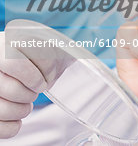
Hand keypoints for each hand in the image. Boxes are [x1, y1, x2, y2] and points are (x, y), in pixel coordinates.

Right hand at [0, 20, 72, 138]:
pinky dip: (13, 127)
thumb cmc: (27, 53)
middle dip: (30, 93)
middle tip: (35, 89)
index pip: (15, 62)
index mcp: (3, 45)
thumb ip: (53, 47)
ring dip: (22, 110)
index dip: (37, 74)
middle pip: (12, 90)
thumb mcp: (40, 43)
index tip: (45, 79)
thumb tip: (93, 54)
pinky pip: (0, 129)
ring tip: (26, 100)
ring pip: (3, 110)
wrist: (1, 60)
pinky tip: (17, 116)